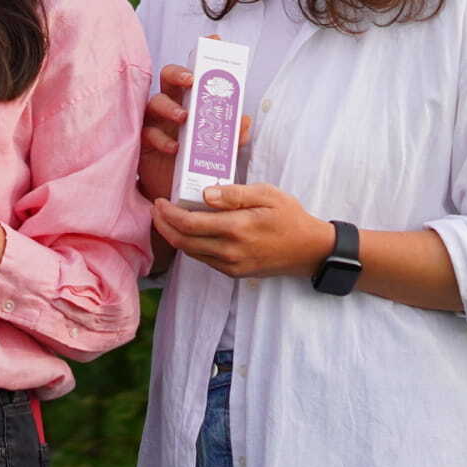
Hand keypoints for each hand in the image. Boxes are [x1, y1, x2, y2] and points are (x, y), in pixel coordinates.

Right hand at [137, 65, 251, 203]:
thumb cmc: (199, 165)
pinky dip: (161, 138)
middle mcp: (171, 107)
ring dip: (170, 106)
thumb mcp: (219, 151)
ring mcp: (155, 122)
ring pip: (154, 102)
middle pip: (168, 77)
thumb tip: (244, 121)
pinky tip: (174, 147)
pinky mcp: (144, 142)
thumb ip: (232, 137)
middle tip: (192, 80)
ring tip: (184, 117)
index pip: (195, 75)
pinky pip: (147, 133)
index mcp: (190, 102)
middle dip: (180, 74)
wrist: (182, 196)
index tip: (215, 42)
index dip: (203, 56)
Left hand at [152, 184, 332, 278]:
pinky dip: (190, 246)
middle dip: (164, 225)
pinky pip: (204, 260)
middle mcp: (230, 251)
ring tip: (166, 219)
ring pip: (191, 253)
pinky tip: (188, 232)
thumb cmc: (289, 217)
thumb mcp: (266, 195)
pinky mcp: (235, 273)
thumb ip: (234, 194)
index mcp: (236, 228)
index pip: (190, 224)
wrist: (310, 251)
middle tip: (156, 209)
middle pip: (184, 241)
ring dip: (174, 237)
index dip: (168, 214)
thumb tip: (204, 194)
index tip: (159, 201)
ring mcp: (232, 265)